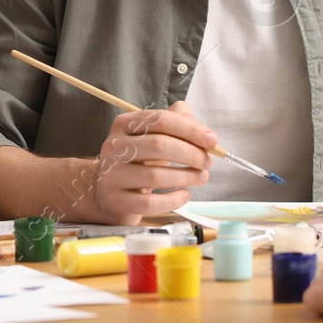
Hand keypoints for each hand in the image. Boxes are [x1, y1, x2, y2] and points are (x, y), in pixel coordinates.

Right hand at [90, 100, 215, 224]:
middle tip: (207, 162)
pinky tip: (185, 194)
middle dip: (191, 153)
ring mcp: (112, 174)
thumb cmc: (139, 161)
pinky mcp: (116, 200)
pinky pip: (150, 203)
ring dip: (186, 177)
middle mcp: (114, 146)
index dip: (190, 129)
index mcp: (124, 124)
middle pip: (159, 145)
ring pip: (155, 176)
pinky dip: (174, 200)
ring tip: (201, 177)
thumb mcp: (153, 136)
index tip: (212, 140)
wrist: (110, 192)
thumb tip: (199, 125)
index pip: (160, 119)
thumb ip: (176, 121)